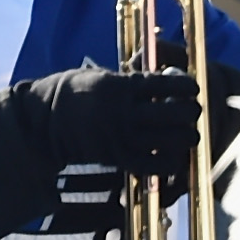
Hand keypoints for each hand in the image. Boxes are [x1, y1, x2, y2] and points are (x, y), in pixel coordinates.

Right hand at [13, 65, 201, 180]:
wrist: (45, 121)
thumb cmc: (74, 92)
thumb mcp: (102, 76)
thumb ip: (131, 78)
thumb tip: (163, 75)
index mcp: (120, 86)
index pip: (164, 82)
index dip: (185, 85)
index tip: (193, 88)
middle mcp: (123, 111)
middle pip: (173, 112)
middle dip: (190, 112)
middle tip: (194, 111)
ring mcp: (121, 136)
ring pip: (169, 139)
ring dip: (185, 137)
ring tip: (190, 134)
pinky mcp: (117, 158)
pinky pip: (153, 164)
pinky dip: (169, 162)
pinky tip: (174, 157)